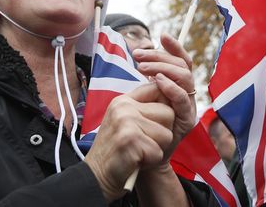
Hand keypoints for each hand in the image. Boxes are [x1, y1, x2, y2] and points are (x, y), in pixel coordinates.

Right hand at [85, 83, 174, 201]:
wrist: (96, 176)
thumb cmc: (118, 151)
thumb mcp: (125, 122)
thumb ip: (143, 108)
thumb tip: (169, 95)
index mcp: (124, 100)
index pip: (158, 90)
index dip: (164, 108)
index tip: (155, 125)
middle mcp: (124, 107)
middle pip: (169, 113)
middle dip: (162, 133)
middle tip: (143, 143)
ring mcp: (126, 121)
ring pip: (166, 134)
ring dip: (156, 148)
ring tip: (138, 151)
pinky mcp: (130, 139)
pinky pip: (158, 151)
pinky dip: (150, 161)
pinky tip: (135, 161)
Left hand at [132, 33, 195, 160]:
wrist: (143, 157)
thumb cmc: (142, 125)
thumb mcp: (145, 96)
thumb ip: (149, 78)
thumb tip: (143, 53)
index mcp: (179, 86)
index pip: (182, 61)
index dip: (175, 47)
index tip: (161, 35)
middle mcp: (188, 93)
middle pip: (183, 66)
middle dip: (161, 56)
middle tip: (138, 56)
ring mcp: (189, 106)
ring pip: (185, 78)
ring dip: (162, 68)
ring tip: (142, 68)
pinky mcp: (186, 120)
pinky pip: (182, 98)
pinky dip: (170, 86)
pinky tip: (156, 81)